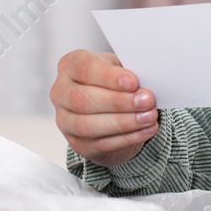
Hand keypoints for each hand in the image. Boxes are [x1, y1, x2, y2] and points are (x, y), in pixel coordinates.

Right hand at [51, 50, 158, 166]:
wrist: (110, 108)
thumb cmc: (113, 82)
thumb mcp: (120, 69)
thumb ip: (128, 74)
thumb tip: (143, 87)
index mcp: (70, 66)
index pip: (84, 68)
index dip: (109, 77)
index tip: (133, 82)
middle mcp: (61, 93)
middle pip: (83, 99)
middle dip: (119, 102)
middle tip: (147, 101)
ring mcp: (65, 121)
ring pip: (88, 125)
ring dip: (124, 122)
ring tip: (149, 117)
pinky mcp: (77, 144)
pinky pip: (100, 144)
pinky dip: (127, 138)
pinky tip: (146, 130)